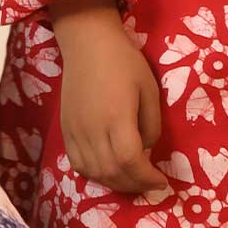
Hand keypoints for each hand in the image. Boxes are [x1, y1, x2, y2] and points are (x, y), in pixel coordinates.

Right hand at [49, 0, 165, 194]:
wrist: (88, 42)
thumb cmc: (123, 60)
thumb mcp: (149, 88)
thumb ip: (151, 124)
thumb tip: (145, 149)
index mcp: (117, 117)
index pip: (131, 162)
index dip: (147, 178)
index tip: (162, 182)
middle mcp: (93, 129)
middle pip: (112, 173)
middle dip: (135, 185)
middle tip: (149, 183)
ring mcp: (76, 131)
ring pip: (93, 172)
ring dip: (115, 183)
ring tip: (131, 179)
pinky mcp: (66, 128)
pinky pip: (77, 163)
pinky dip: (94, 174)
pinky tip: (107, 170)